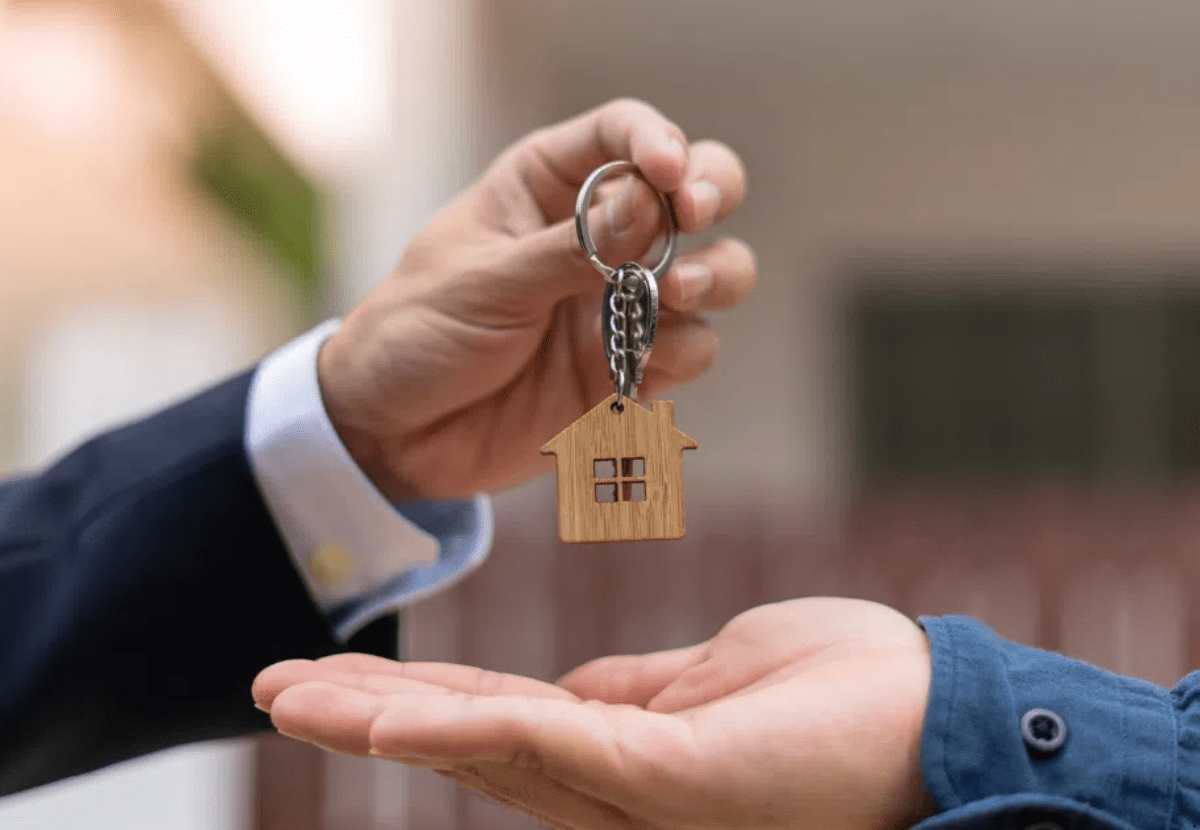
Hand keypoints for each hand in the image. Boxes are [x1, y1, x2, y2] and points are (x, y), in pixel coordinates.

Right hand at [253, 598, 936, 829]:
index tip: (333, 681)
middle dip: (368, 721)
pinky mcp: (682, 781)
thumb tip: (569, 690)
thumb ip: (635, 695)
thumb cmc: (850, 696)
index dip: (412, 709)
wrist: (955, 722)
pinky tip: (403, 713)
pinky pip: (563, 749)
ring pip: (495, 757)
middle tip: (271, 689)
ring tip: (300, 698)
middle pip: (472, 754)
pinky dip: (475, 729)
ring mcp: (648, 796)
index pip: (500, 730)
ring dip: (392, 723)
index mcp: (629, 760)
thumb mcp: (719, 680)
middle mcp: (621, 794)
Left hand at [317, 98, 753, 500]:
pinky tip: (643, 358)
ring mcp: (620, 302)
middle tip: (695, 215)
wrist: (395, 435)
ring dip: (716, 273)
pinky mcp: (631, 367)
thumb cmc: (416, 335)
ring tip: (679, 292)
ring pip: (715, 269)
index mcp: (545, 188)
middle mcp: (597, 236)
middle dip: (711, 192)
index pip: (620, 135)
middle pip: (693, 190)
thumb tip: (649, 202)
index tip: (666, 173)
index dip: (656, 141)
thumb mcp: (482, 283)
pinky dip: (684, 349)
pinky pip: (692, 348)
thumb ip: (567, 249)